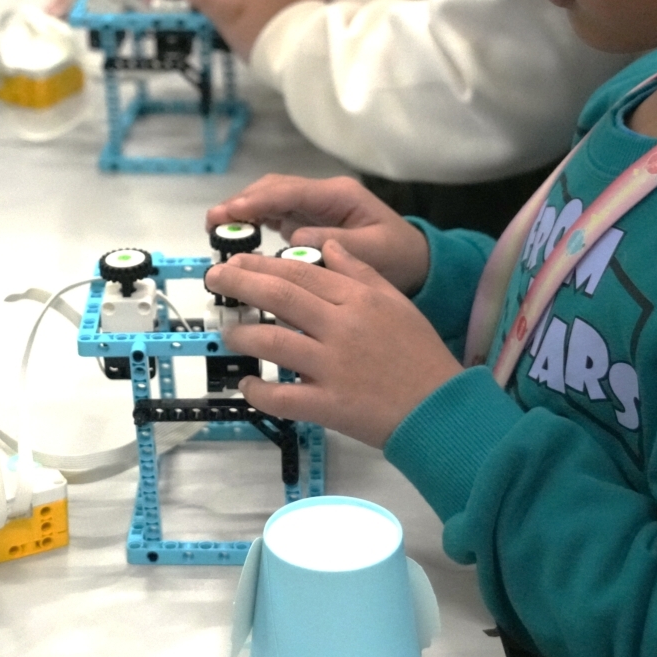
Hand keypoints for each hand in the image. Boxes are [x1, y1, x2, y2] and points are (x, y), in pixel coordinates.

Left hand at [206, 244, 462, 448]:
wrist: (442, 409)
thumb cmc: (419, 354)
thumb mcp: (396, 302)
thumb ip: (361, 272)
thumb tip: (328, 247)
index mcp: (359, 299)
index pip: (301, 272)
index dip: (263, 264)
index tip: (237, 261)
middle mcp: (342, 327)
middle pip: (281, 296)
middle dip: (241, 284)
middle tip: (215, 279)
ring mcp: (333, 367)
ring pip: (275, 342)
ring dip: (244, 334)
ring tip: (229, 332)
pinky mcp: (329, 404)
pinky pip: (283, 397)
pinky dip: (259, 391)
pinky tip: (248, 384)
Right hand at [209, 174, 429, 294]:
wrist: (417, 263)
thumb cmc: (397, 257)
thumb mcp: (372, 252)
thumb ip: (334, 243)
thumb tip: (294, 239)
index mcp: (338, 195)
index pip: (289, 192)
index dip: (256, 202)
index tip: (228, 213)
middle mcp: (323, 194)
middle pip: (274, 189)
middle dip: (242, 202)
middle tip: (213, 222)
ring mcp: (315, 205)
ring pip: (271, 199)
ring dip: (243, 210)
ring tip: (216, 228)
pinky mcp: (309, 219)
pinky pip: (275, 214)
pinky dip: (254, 221)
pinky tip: (237, 234)